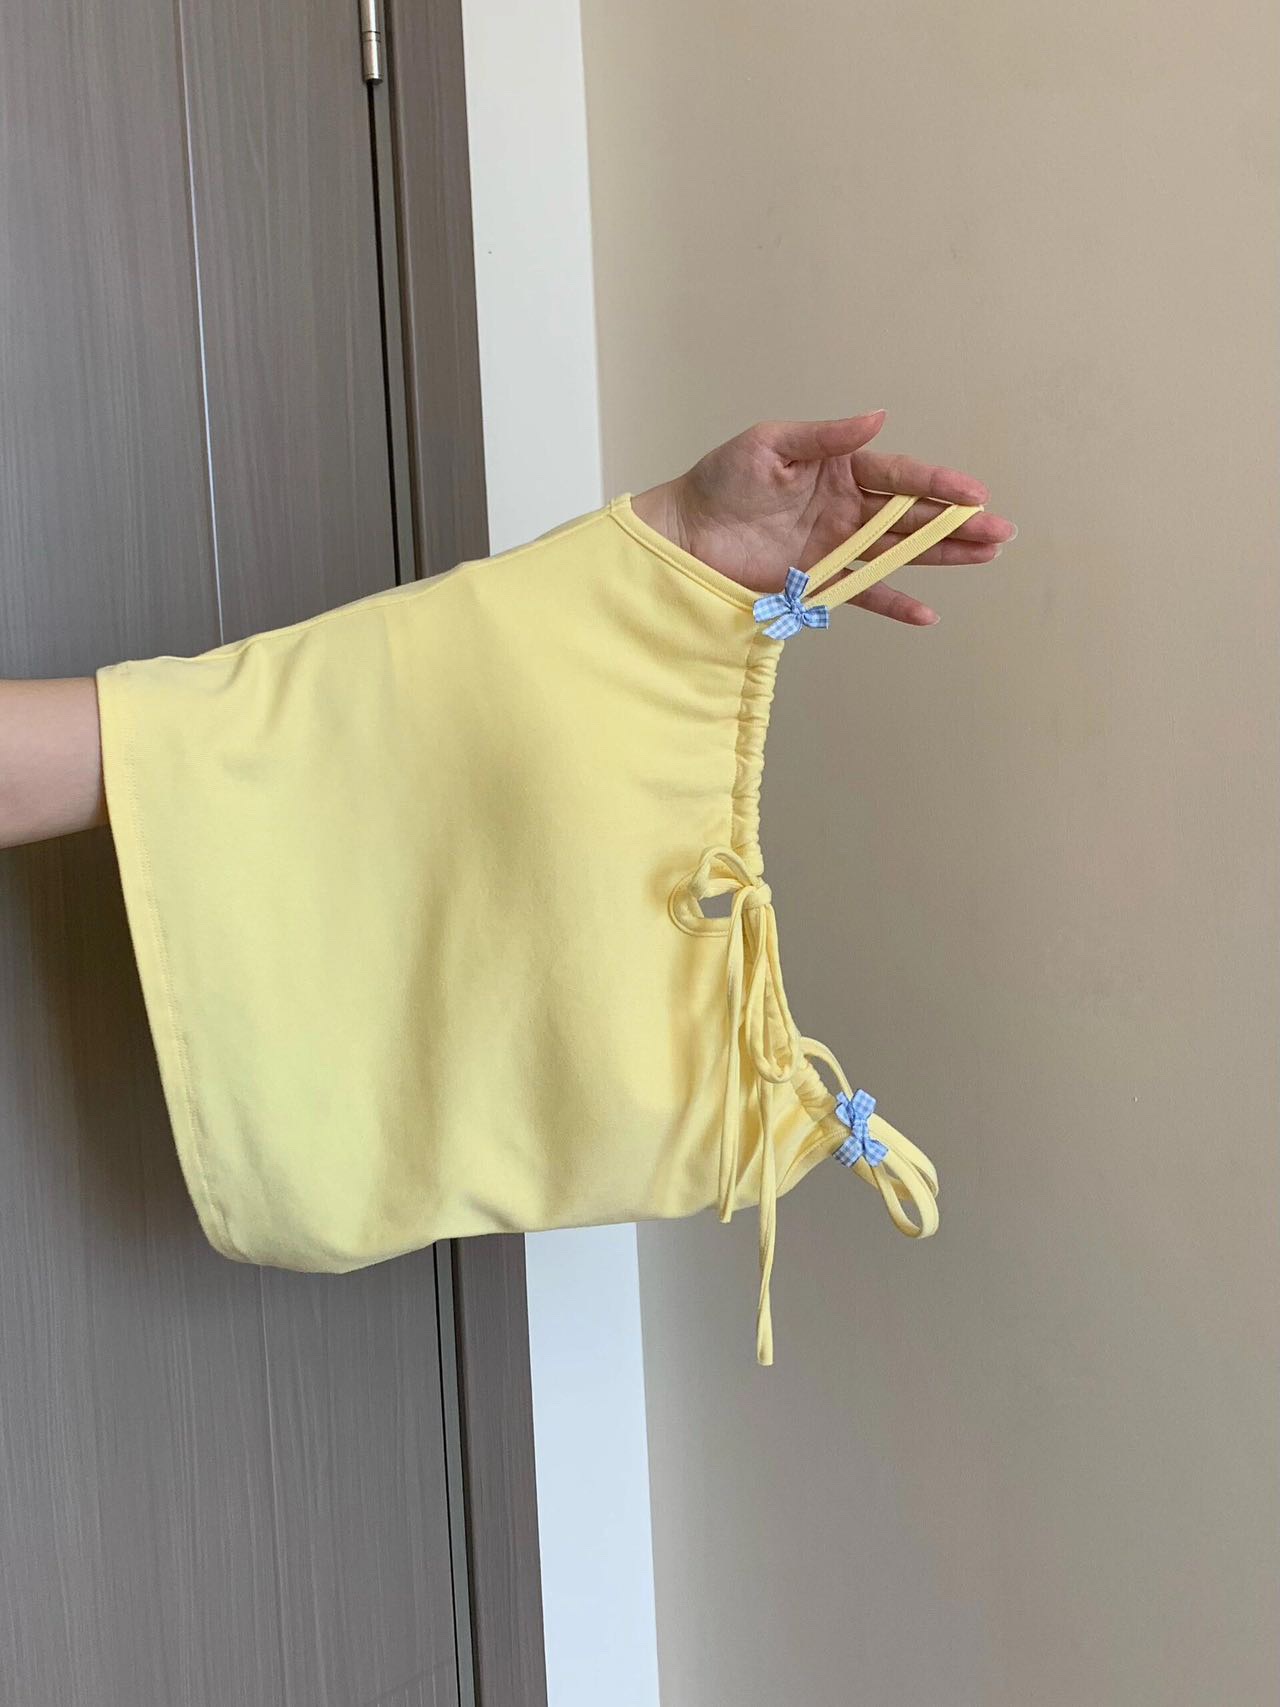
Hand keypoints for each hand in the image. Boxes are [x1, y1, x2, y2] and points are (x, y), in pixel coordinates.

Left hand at [629, 411, 1016, 625]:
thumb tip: (877, 418)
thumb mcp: (770, 446)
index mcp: (840, 466)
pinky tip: (927, 613)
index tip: (975, 493)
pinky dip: (893, 602)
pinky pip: (864, 592)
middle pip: (912, 515)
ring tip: (987, 556)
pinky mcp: (819, 579)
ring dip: (943, 555)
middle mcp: (847, 505)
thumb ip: (825, 437)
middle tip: (1001, 530)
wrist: (685, 532)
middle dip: (958, 522)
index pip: (899, 475)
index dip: (938, 483)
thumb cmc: (721, 479)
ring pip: (900, 551)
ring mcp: (836, 544)